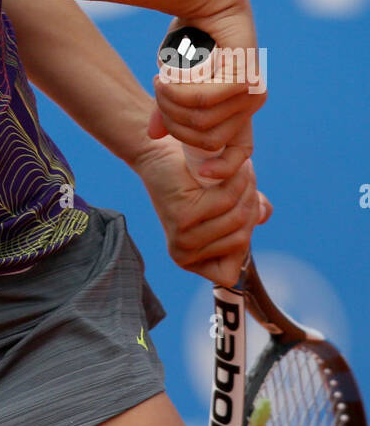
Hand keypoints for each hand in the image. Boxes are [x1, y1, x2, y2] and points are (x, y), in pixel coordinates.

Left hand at [132, 135, 271, 288]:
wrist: (161, 153)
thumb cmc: (193, 180)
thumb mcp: (223, 202)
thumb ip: (246, 212)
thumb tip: (264, 214)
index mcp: (191, 262)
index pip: (232, 272)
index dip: (244, 237)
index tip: (244, 206)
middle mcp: (183, 255)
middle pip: (240, 241)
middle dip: (250, 206)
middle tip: (248, 177)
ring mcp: (182, 238)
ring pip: (237, 220)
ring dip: (248, 190)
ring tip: (244, 168)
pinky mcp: (183, 216)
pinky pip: (227, 201)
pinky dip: (238, 181)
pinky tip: (239, 166)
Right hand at [146, 0, 266, 181]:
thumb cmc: (190, 37)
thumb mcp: (175, 80)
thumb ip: (170, 108)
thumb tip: (154, 136)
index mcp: (238, 111)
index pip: (240, 155)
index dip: (221, 170)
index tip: (199, 173)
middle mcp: (249, 105)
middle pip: (205, 140)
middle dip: (173, 121)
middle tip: (157, 92)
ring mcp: (250, 93)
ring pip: (201, 121)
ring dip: (171, 102)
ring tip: (159, 79)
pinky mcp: (245, 78)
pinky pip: (203, 100)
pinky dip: (177, 91)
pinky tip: (165, 75)